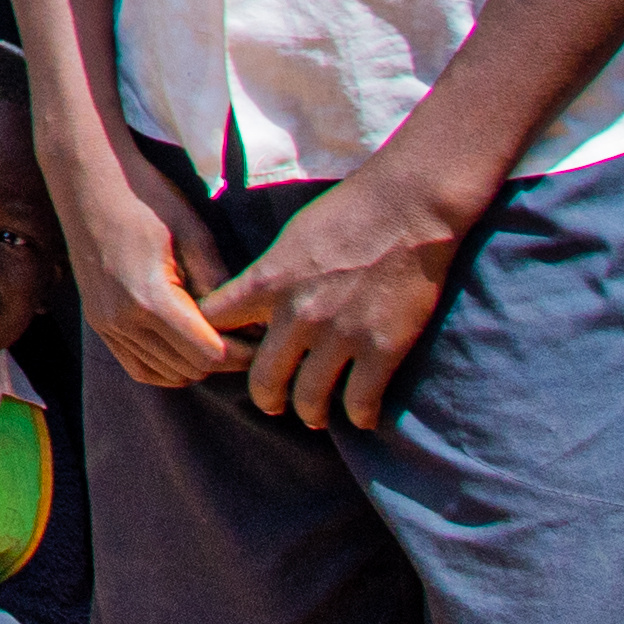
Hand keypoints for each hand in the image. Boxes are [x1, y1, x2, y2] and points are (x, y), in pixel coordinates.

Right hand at [53, 141, 237, 387]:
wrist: (86, 181)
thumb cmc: (145, 198)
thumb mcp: (192, 232)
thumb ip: (219, 282)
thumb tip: (252, 323)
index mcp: (150, 298)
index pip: (209, 353)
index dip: (243, 353)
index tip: (263, 339)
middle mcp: (123, 320)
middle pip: (190, 368)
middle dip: (225, 360)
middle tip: (249, 339)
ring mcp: (106, 324)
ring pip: (166, 373)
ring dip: (197, 364)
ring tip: (221, 340)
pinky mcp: (98, 322)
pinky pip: (138, 367)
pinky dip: (167, 368)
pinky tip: (186, 349)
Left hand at [207, 160, 474, 429]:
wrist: (408, 207)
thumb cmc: (347, 211)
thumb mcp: (289, 238)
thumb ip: (269, 276)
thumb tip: (253, 306)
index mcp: (268, 281)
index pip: (215, 324)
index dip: (214, 342)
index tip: (224, 353)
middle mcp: (297, 314)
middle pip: (262, 379)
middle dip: (265, 397)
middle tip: (271, 403)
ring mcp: (340, 336)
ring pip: (309, 399)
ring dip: (309, 412)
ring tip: (313, 414)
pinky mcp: (382, 349)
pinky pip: (360, 401)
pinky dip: (358, 415)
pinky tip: (359, 416)